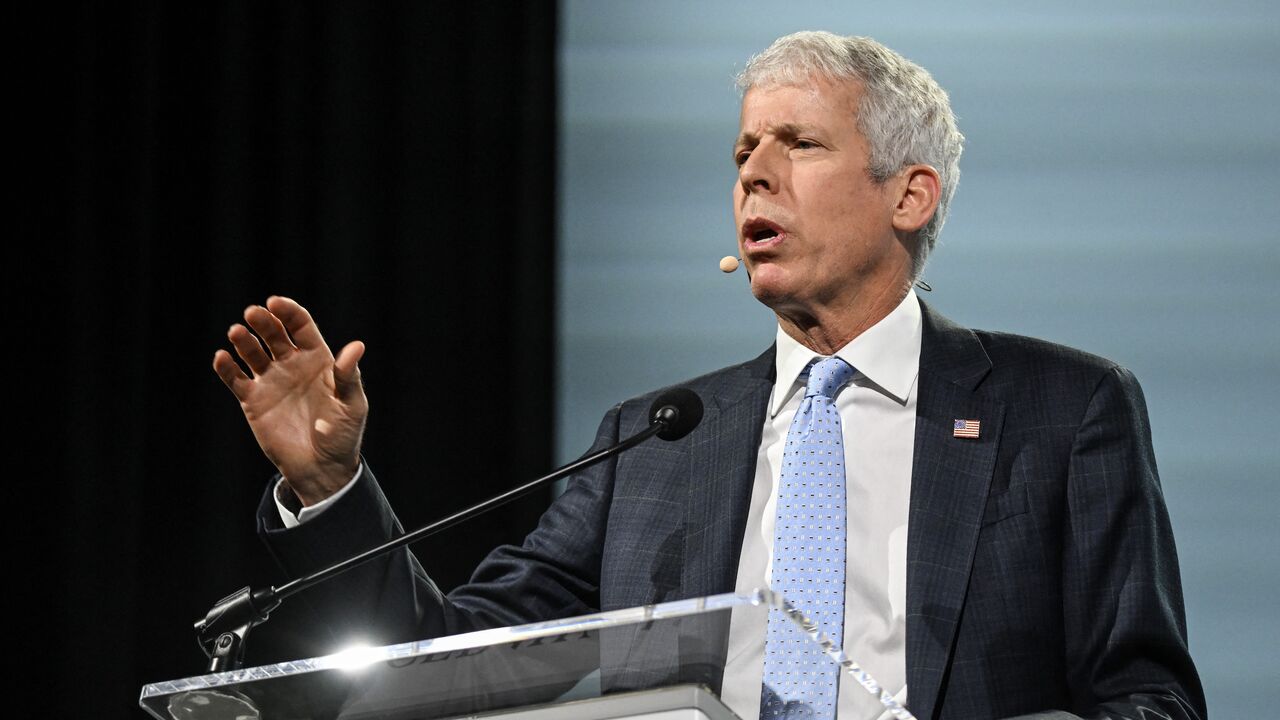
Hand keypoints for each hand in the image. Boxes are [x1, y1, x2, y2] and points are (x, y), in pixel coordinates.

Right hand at [213, 296, 367, 504]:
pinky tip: (222, 358)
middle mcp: (292, 365)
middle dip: (263, 321)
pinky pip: (236, 379)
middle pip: (274, 334)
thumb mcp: (351, 404)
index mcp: (318, 359)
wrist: (321, 468)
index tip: (275, 303)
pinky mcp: (253, 401)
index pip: (300, 326)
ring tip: (236, 333)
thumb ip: (349, 376)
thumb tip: (356, 345)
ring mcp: (271, 381)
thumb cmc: (342, 435)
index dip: (288, 312)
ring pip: (252, 352)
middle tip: (253, 314)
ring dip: (243, 340)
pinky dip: (226, 367)